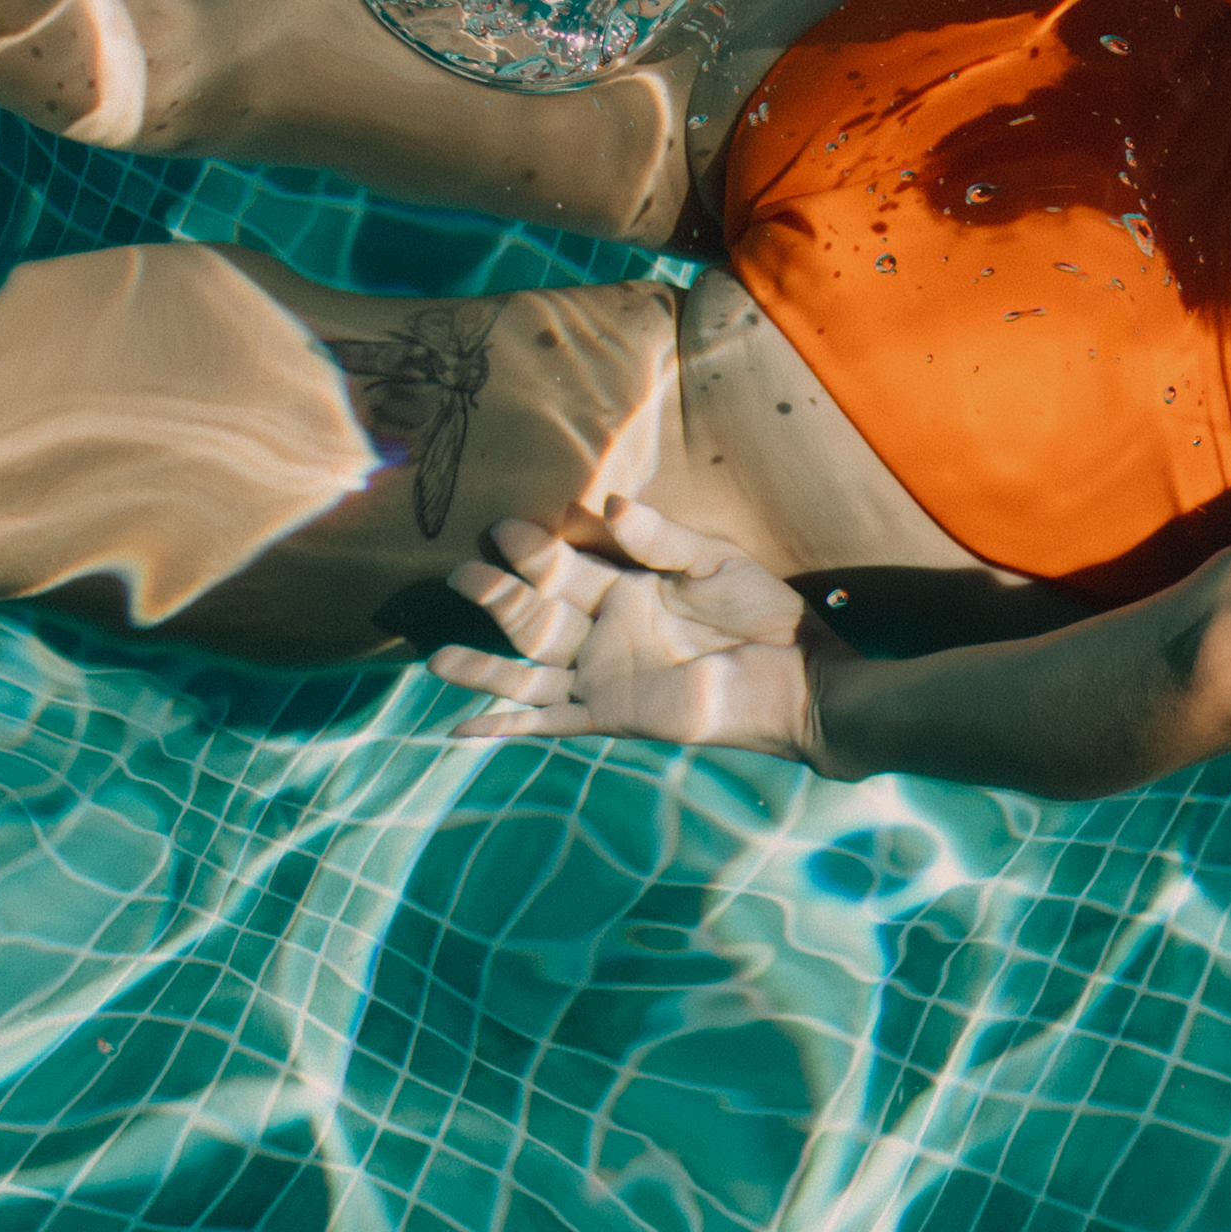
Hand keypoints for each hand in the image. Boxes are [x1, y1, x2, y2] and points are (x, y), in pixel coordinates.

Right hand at [428, 493, 827, 759]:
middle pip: (535, 615)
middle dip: (498, 598)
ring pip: (527, 671)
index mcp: (624, 587)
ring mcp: (602, 676)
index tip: (502, 529)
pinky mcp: (611, 716)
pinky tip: (461, 729)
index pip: (565, 566)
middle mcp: (603, 631)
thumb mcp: (711, 562)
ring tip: (435, 659)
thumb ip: (657, 538)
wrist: (795, 677)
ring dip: (484, 667)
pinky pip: (548, 723)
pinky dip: (505, 727)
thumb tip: (606, 502)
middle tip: (460, 576)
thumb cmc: (763, 613)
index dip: (534, 550)